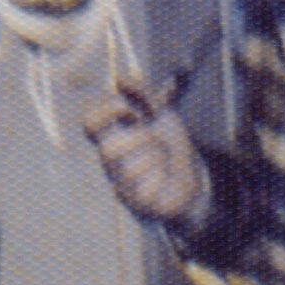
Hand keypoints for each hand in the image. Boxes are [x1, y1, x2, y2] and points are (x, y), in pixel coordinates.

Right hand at [81, 85, 206, 225]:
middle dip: (140, 139)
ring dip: (156, 160)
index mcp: (113, 139)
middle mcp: (112, 163)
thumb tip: (120, 78)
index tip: (129, 110)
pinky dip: (162, 180)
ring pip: (129, 171)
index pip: (89, 124)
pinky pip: (145, 191)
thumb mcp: (163, 116)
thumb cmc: (172, 150)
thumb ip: (144, 94)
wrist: (196, 184)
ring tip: (166, 161)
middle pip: (107, 150)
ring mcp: (123, 186)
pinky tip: (167, 180)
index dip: (103, 112)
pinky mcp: (138, 206)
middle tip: (158, 139)